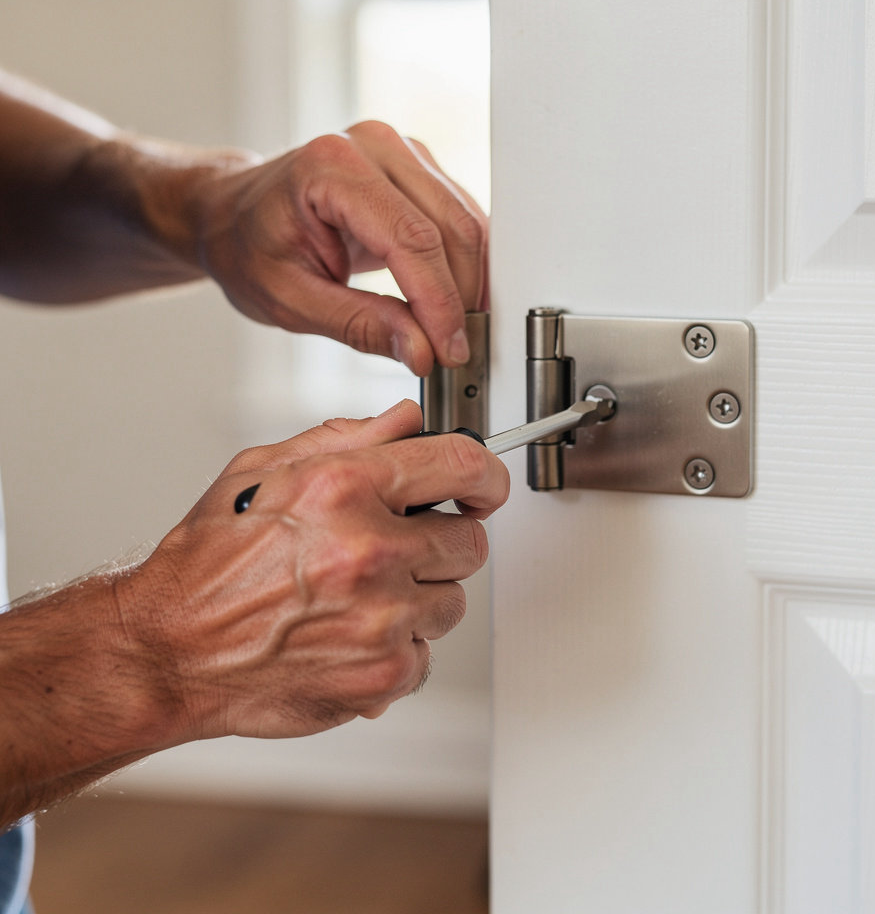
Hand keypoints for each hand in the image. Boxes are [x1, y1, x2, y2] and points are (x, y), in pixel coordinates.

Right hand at [115, 399, 508, 740]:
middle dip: (439, 544)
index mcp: (343, 489)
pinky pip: (426, 654)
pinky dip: (396, 649)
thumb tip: (407, 420)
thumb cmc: (209, 564)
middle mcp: (368, 551)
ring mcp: (380, 617)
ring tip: (357, 597)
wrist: (170, 650)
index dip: (486, 476)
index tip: (485, 487)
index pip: (461, 465)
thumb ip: (347, 437)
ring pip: (451, 601)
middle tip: (393, 551)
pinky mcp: (382, 673)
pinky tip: (349, 636)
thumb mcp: (264, 470)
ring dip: (418, 599)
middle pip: (469, 541)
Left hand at [193, 122, 487, 375]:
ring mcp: (400, 152)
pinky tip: (451, 303)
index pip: (411, 237)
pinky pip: (459, 219)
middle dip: (462, 296)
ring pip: (465, 223)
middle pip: (450, 226)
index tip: (450, 350)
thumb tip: (422, 350)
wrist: (232, 215)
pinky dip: (462, 267)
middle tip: (456, 352)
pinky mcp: (417, 169)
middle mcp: (373, 145)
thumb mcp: (290, 301)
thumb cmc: (248, 249)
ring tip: (454, 333)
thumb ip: (360, 325)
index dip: (439, 300)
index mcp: (331, 166)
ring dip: (470, 283)